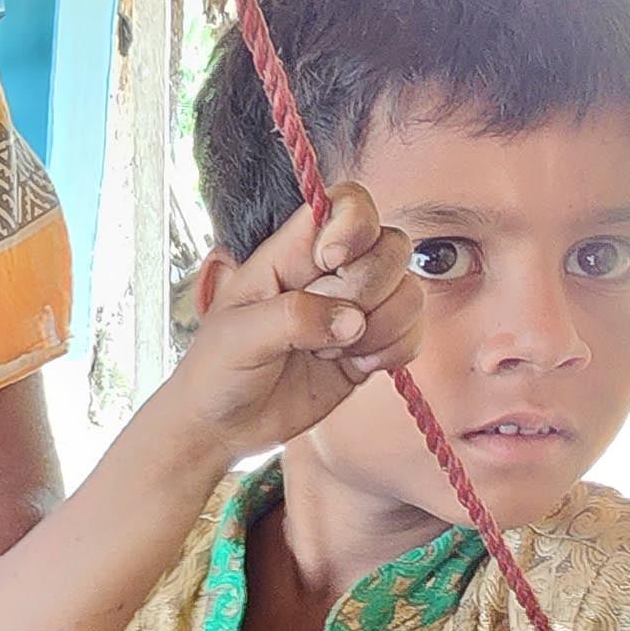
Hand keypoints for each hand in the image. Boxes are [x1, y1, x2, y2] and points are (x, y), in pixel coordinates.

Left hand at [165, 186, 420, 460]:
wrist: (223, 427)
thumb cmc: (216, 370)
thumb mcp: (239, 337)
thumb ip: (294, 318)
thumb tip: (352, 320)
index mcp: (291, 253)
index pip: (347, 204)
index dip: (353, 224)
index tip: (330, 260)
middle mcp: (330, 273)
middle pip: (391, 245)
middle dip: (366, 289)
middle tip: (322, 326)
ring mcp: (355, 309)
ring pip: (409, 290)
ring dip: (382, 326)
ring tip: (333, 352)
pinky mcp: (371, 346)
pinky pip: (412, 332)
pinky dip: (395, 350)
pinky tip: (357, 366)